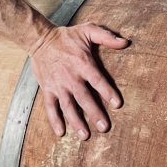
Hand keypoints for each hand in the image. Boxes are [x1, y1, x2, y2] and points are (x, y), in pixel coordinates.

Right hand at [30, 23, 129, 139]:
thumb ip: (107, 37)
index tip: (117, 105)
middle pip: (84, 98)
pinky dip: (55, 120)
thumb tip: (126, 42)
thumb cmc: (67, 36)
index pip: (98, 80)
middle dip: (94, 113)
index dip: (108, 92)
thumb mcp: (88, 30)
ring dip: (76, 121)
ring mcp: (58, 85)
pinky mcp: (48, 89)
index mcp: (83, 63)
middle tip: (104, 128)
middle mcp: (71, 77)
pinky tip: (61, 132)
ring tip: (85, 135)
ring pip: (68, 106)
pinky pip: (51, 107)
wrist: (40, 39)